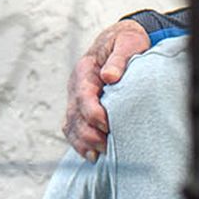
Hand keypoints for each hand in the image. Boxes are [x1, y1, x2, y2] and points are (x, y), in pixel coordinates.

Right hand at [61, 19, 149, 159]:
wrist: (120, 42)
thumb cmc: (126, 43)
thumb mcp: (127, 43)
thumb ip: (119, 59)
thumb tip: (109, 76)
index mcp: (85, 70)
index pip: (83, 96)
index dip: (93, 113)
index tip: (107, 125)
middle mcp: (76, 86)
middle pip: (75, 115)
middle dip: (89, 133)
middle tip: (107, 146)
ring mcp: (76, 99)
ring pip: (71, 125)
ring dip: (83, 142)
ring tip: (99, 155)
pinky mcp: (80, 109)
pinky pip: (73, 129)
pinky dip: (80, 144)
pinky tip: (92, 156)